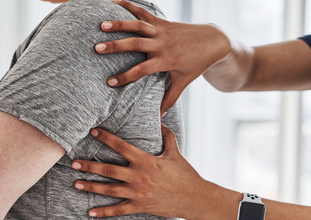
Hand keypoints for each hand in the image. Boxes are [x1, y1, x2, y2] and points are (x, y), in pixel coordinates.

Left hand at [72, 124, 206, 218]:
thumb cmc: (185, 174)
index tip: (92, 132)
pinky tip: (90, 213)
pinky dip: (104, 212)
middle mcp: (139, 176)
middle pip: (109, 170)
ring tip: (75, 184)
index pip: (121, 147)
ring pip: (109, 190)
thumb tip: (160, 119)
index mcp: (146, 161)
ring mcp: (138, 193)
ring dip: (91, 187)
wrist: (195, 198)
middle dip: (89, 166)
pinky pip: (119, 210)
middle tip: (73, 163)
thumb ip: (166, 136)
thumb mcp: (175, 152)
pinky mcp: (140, 206)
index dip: (106, 138)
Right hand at [97, 0, 231, 114]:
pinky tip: (115, 2)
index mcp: (166, 60)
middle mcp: (162, 44)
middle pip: (136, 44)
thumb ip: (169, 99)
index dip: (126, 76)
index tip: (110, 82)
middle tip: (97, 48)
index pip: (142, 70)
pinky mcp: (162, 21)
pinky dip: (130, 5)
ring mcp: (161, 30)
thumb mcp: (183, 82)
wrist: (213, 41)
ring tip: (101, 25)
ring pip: (138, 25)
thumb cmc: (197, 64)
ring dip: (119, 24)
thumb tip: (159, 118)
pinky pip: (144, 12)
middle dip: (116, 46)